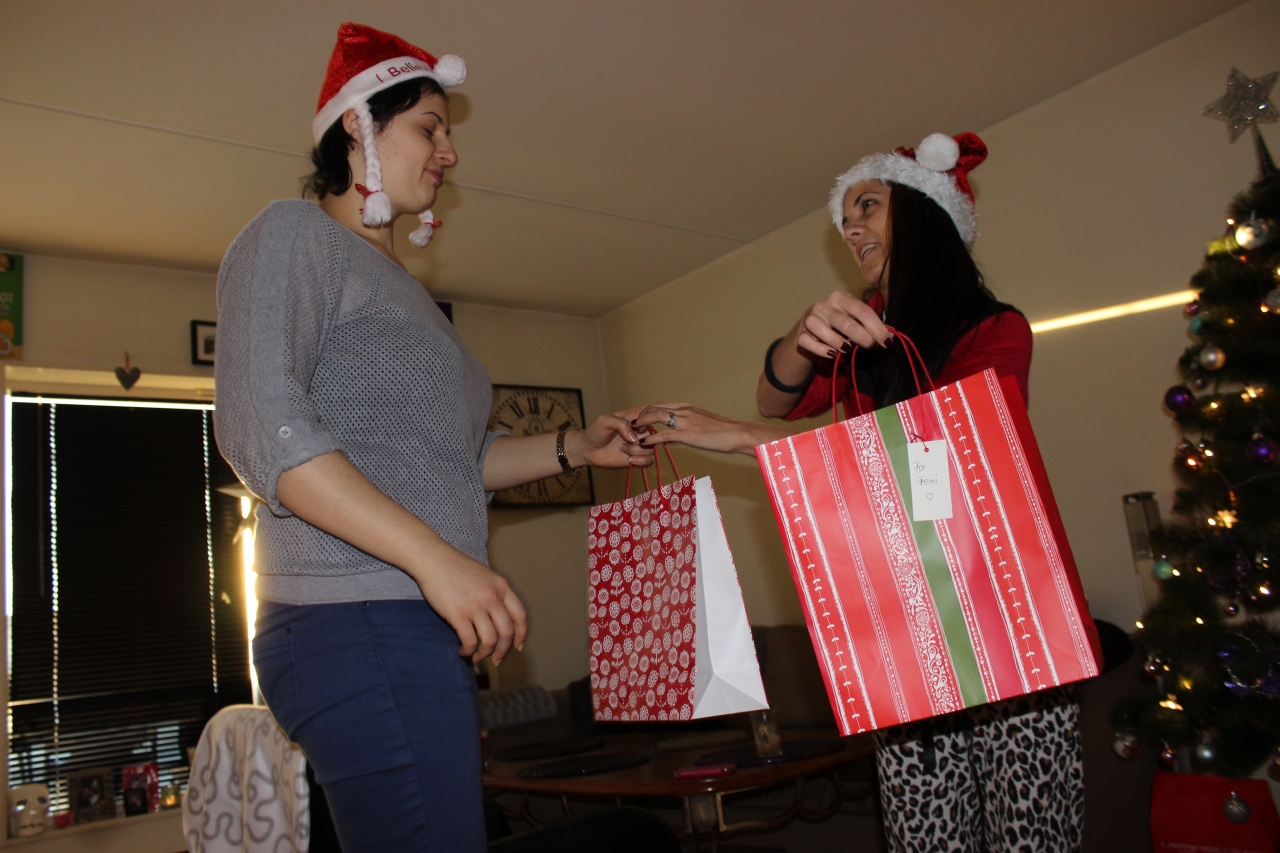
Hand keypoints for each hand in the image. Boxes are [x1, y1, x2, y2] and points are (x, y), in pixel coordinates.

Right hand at [411, 548, 528, 664]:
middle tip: (497, 660)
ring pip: (490, 640)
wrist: (433, 559)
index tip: (518, 646)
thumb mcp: (485, 575)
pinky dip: (468, 651)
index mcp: (501, 586)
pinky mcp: (458, 614)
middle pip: (507, 632)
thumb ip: (495, 592)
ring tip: (477, 656)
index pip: (520, 615)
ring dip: (485, 653)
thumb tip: (499, 617)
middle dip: (504, 651)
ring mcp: (476, 606)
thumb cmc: (456, 567)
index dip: (521, 634)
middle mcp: (492, 597)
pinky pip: (470, 641)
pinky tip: (463, 651)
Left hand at [565, 407, 654, 467]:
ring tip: (623, 449)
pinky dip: (641, 461)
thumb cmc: (595, 432)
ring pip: (651, 448)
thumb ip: (620, 424)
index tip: (635, 425)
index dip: (648, 420)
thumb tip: (634, 438)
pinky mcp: (637, 457)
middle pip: (653, 433)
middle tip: (627, 440)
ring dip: (637, 450)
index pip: (652, 413)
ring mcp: (638, 444)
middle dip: (641, 438)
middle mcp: (639, 430)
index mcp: (633, 417)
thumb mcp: (604, 421)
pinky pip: (650, 460)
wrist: (587, 450)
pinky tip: (630, 460)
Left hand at [631, 403, 793, 454]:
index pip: (661, 404)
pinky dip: (651, 438)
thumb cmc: (725, 431)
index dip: (647, 410)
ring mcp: (685, 421)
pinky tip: (643, 443)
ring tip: (631, 432)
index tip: (639, 418)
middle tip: (631, 425)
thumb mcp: (705, 422)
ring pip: (656, 417)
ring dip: (641, 424)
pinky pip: (664, 435)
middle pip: (654, 408)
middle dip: (640, 415)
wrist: (737, 434)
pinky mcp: (687, 434)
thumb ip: (692, 423)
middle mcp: (684, 410)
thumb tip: (683, 430)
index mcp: (687, 407)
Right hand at [796, 290, 892, 358]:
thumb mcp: (852, 318)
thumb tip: (890, 338)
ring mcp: (810, 319)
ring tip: (848, 348)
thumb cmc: (836, 322)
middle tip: (870, 346)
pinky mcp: (801, 334)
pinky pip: (812, 345)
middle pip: (847, 324)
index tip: (887, 342)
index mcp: (840, 297)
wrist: (808, 328)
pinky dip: (824, 352)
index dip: (878, 328)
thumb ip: (870, 325)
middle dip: (863, 339)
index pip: (863, 311)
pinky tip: (832, 354)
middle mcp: (824, 305)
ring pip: (828, 335)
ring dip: (842, 345)